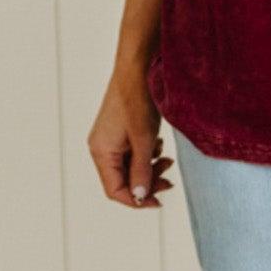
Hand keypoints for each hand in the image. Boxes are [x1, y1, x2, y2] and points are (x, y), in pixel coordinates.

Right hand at [86, 62, 174, 207]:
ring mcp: (110, 139)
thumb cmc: (138, 101)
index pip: (115, 190)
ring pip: (130, 168)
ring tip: (168, 161)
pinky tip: (159, 145)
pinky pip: (133, 154)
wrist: (138, 68)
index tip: (159, 201)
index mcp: (101, 152)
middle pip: (123, 181)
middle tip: (170, 181)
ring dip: (150, 169)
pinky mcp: (120, 132)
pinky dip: (148, 155)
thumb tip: (140, 198)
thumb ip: (142, 171)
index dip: (137, 200)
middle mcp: (101, 148)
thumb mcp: (144, 141)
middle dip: (147, 183)